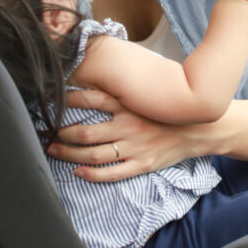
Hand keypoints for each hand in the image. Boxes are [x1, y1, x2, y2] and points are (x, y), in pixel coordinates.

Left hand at [45, 89, 201, 181]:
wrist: (202, 128)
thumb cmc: (169, 107)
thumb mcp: (147, 90)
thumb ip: (124, 85)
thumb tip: (99, 72)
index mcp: (129, 104)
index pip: (90, 99)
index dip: (66, 99)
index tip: (49, 100)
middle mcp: (129, 125)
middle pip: (85, 132)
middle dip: (61, 134)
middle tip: (45, 132)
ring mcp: (135, 147)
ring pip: (93, 155)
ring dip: (69, 154)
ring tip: (53, 150)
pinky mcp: (142, 164)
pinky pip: (112, 173)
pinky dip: (92, 175)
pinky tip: (78, 172)